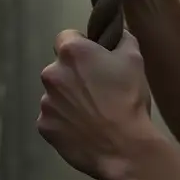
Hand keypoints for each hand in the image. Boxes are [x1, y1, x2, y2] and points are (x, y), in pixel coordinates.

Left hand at [37, 28, 152, 179]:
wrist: (123, 147)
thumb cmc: (129, 99)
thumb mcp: (135, 59)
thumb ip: (122, 38)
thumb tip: (117, 32)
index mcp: (72, 52)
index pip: (66, 36)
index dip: (82, 45)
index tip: (95, 59)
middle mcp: (51, 73)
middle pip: (60, 68)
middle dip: (74, 75)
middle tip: (98, 89)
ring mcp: (45, 102)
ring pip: (56, 94)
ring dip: (70, 99)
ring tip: (94, 114)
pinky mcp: (44, 126)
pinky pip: (54, 118)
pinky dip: (65, 121)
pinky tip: (85, 129)